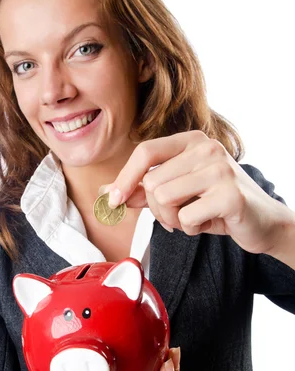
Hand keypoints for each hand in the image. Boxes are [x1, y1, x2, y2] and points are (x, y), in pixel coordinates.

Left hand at [101, 131, 293, 255]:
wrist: (262, 222)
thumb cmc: (217, 205)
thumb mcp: (179, 194)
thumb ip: (144, 190)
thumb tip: (108, 192)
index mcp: (192, 141)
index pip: (146, 151)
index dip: (125, 177)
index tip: (114, 200)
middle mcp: (206, 148)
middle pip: (151, 181)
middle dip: (157, 209)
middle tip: (178, 216)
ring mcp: (219, 169)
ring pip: (163, 199)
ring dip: (173, 220)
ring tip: (195, 217)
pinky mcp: (229, 195)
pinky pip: (185, 218)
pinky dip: (192, 229)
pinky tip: (209, 222)